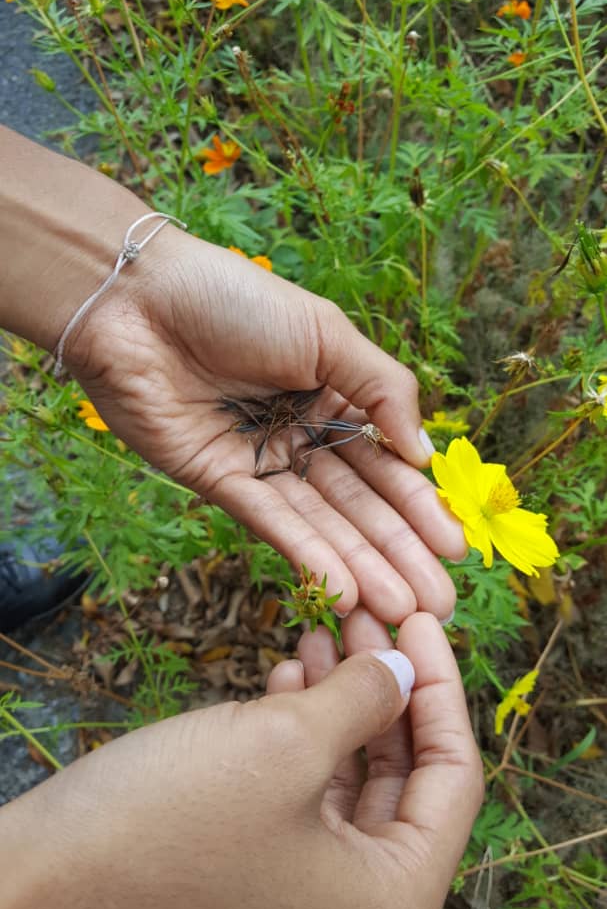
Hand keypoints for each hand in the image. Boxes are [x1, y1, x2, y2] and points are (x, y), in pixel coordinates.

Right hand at [0, 612, 482, 908]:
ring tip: (323, 633)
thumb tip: (408, 668)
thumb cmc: (168, 825)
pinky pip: (308, 801)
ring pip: (352, 783)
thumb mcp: (284, 741)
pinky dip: (304, 736)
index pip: (454, 780)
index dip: (441, 688)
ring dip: (342, 703)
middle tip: (367, 615)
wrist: (40, 895)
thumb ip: (368, 697)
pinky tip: (287, 676)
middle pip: (405, 781)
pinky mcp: (262, 883)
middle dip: (386, 687)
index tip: (419, 619)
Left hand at [66, 228, 465, 621]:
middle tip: (437, 602)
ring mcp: (262, 462)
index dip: (420, 505)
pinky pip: (270, 523)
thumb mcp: (326, 333)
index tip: (456, 547)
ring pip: (321, 522)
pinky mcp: (217, 483)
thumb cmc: (236, 301)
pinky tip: (344, 590)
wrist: (139, 300)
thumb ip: (383, 391)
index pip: (387, 460)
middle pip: (359, 502)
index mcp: (335, 394)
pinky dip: (307, 556)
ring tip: (399, 608)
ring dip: (361, 566)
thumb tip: (427, 455)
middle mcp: (303, 434)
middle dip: (400, 551)